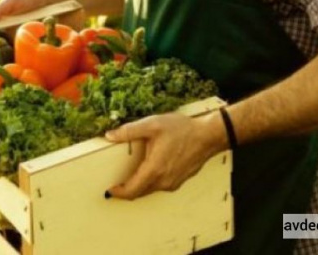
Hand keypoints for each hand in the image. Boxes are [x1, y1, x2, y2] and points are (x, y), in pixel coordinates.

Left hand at [104, 112, 225, 199]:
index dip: (118, 192)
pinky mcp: (179, 181)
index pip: (132, 190)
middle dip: (126, 190)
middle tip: (115, 183)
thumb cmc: (182, 130)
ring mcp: (173, 183)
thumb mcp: (152, 125)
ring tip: (128, 175)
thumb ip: (129, 131)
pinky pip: (160, 186)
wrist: (208, 136)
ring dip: (138, 186)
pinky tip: (147, 169)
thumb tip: (110, 135)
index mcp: (154, 169)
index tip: (109, 190)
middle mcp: (164, 181)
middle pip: (140, 192)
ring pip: (150, 190)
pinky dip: (150, 182)